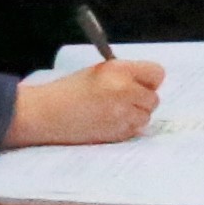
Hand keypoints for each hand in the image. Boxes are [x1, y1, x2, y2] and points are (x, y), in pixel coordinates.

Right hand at [12, 58, 163, 145]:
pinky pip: (135, 130)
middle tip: (122, 99)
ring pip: (146, 116)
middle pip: (154, 98)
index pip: (157, 73)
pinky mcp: (118, 133)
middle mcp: (124, 91)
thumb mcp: (98, 71)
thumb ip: (124, 74)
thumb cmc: (67, 91)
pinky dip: (126, 128)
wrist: (46, 113)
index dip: (149, 80)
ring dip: (135, 115)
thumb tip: (146, 83)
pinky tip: (107, 122)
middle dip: (141, 99)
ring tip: (112, 111)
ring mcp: (122, 114)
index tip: (140, 83)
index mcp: (118, 71)